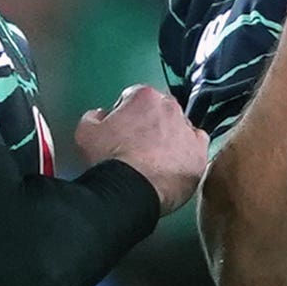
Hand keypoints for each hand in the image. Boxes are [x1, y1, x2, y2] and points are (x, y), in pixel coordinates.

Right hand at [71, 85, 206, 215]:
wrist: (131, 189)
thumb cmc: (109, 160)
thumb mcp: (86, 132)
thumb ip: (94, 117)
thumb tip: (100, 115)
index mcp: (144, 96)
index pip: (135, 97)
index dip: (125, 113)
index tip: (122, 129)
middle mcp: (170, 108)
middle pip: (160, 110)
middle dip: (150, 124)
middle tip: (138, 145)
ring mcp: (188, 130)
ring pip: (180, 128)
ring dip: (170, 138)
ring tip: (155, 159)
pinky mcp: (200, 154)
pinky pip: (197, 147)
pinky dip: (188, 152)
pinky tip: (175, 163)